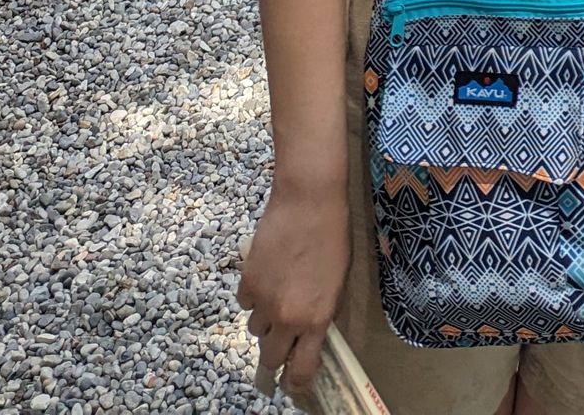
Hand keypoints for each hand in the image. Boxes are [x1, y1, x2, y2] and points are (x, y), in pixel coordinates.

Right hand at [239, 180, 348, 397]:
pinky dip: (254, 297)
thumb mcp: (338, 282)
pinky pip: (245, 305)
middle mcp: (288, 318)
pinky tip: (267, 276)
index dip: (296, 382)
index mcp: (317, 319)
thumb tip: (311, 335)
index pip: (301, 371)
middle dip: (276, 353)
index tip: (294, 381)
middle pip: (271, 359)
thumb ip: (323, 314)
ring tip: (278, 293)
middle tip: (283, 338)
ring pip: (255, 331)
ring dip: (265, 321)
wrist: (308, 200)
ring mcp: (264, 302)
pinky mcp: (246, 283)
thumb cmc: (333, 236)